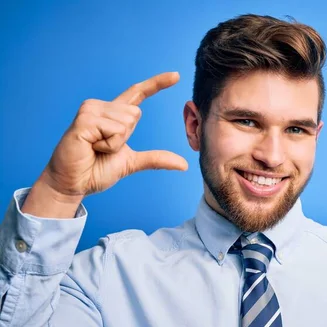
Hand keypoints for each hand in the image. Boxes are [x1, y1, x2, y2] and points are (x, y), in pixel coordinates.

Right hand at [39, 71, 187, 199]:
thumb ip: (156, 159)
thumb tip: (184, 165)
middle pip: (135, 114)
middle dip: (125, 138)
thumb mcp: (132, 162)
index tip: (176, 75)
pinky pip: (114, 131)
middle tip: (103, 148)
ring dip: (115, 143)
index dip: (157, 84)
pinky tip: (90, 147)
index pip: (138, 93)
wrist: (74, 184)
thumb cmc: (97, 170)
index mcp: (114, 114)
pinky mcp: (84, 120)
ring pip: (126, 123)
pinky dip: (107, 145)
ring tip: (95, 148)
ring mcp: (90, 110)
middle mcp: (101, 107)